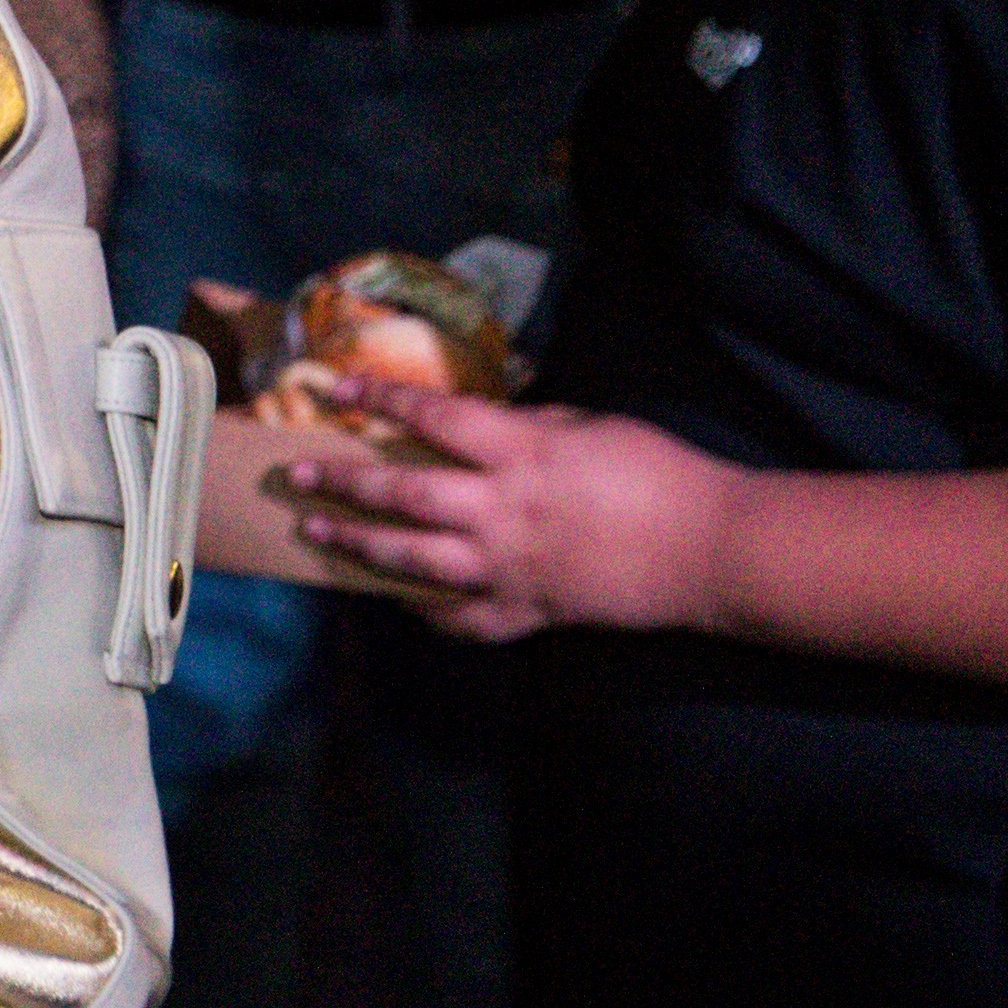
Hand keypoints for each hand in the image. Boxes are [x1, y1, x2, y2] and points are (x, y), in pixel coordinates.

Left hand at [268, 389, 737, 641]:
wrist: (712, 549)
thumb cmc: (659, 473)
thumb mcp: (588, 426)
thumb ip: (528, 425)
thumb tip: (483, 422)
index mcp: (519, 453)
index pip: (431, 418)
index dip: (378, 399)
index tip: (333, 389)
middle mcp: (500, 510)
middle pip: (401, 492)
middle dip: (342, 481)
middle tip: (296, 474)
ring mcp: (509, 567)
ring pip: (413, 559)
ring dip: (358, 545)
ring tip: (318, 533)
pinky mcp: (529, 611)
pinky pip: (463, 618)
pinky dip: (427, 611)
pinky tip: (400, 600)